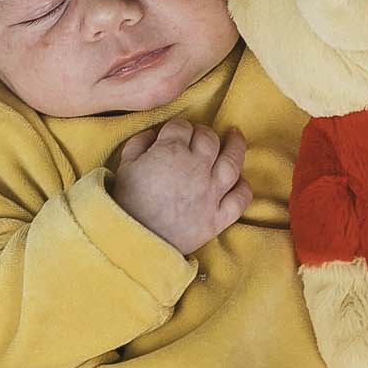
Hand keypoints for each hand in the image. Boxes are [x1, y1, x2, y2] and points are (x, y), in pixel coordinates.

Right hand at [112, 120, 251, 253]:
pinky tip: (240, 180)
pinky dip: (243, 188)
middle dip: (203, 133)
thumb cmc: (127, 203)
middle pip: (208, 138)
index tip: (174, 133)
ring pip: (232, 162)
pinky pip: (240, 199)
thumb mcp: (124, 167)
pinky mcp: (218, 217)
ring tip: (235, 136)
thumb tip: (151, 134)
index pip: (182, 127)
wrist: (136, 240)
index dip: (178, 127)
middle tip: (198, 137)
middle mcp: (196, 167)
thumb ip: (138, 144)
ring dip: (236, 146)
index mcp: (170, 152)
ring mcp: (211, 192)